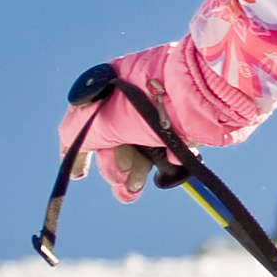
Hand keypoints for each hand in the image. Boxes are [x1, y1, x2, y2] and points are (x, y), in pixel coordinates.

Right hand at [56, 41, 253, 202]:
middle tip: (124, 176)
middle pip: (114, 143)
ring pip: (141, 152)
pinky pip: (167, 152)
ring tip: (136, 187)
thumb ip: (79, 135)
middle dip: (114, 168)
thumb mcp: (105, 118)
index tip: (80, 175)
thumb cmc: (152, 101)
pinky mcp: (184, 127)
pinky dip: (165, 165)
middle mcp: (134, 101)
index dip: (81, 150)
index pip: (87, 123)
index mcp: (112, 88)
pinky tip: (169, 168)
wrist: (207, 93)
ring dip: (135, 174)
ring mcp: (160, 114)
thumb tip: (69, 150)